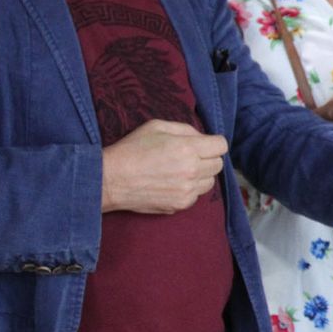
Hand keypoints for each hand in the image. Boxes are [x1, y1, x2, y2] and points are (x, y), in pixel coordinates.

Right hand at [101, 120, 226, 213]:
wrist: (111, 179)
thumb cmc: (131, 149)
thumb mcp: (156, 126)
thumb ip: (185, 129)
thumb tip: (202, 137)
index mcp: (187, 148)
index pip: (221, 146)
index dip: (213, 143)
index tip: (204, 144)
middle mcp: (191, 170)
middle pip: (218, 164)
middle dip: (208, 158)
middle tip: (190, 156)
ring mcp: (187, 190)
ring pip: (210, 182)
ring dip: (201, 175)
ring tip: (181, 170)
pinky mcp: (180, 205)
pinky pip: (196, 195)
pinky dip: (190, 189)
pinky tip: (173, 183)